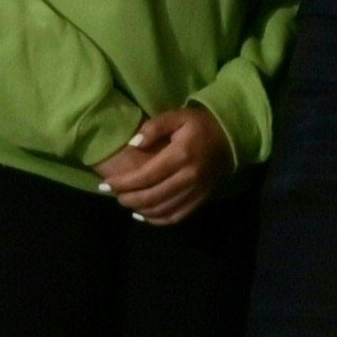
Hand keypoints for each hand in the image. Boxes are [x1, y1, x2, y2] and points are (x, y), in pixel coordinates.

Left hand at [94, 106, 233, 225]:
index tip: (105, 184)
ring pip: (163, 209)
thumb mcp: (177, 116)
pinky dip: (158, 219)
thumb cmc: (200, 125)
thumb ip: (153, 127)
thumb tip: (133, 144)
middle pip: (152, 196)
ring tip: (126, 202)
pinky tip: (144, 215)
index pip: (146, 176)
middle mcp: (190, 176)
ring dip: (140, 209)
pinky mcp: (202, 199)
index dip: (123, 183)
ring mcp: (197, 190)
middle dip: (128, 198)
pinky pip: (177, 216)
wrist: (231, 137)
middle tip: (113, 194)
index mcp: (181, 155)